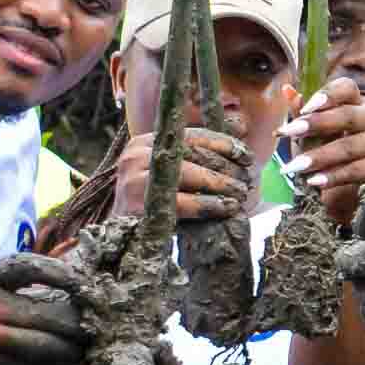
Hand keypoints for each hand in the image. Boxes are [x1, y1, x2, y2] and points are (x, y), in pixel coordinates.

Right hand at [0, 253, 96, 364]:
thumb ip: (11, 288)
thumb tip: (68, 283)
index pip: (28, 265)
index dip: (61, 272)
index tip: (83, 282)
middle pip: (48, 311)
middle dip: (78, 322)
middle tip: (99, 326)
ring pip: (47, 344)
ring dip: (73, 350)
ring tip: (89, 350)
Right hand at [123, 121, 256, 229]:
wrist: (117, 236)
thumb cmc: (150, 203)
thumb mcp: (168, 174)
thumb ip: (194, 157)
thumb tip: (239, 128)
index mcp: (145, 142)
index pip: (190, 135)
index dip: (222, 143)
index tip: (245, 155)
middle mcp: (137, 154)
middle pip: (193, 153)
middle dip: (226, 166)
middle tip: (247, 180)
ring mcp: (135, 177)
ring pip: (190, 174)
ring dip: (221, 185)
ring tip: (240, 195)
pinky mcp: (138, 203)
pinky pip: (183, 201)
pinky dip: (208, 205)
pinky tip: (226, 209)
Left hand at [283, 74, 364, 221]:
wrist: (343, 189)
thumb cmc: (325, 151)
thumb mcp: (309, 133)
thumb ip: (301, 113)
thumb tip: (287, 91)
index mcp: (354, 102)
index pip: (348, 88)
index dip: (328, 95)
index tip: (305, 107)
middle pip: (348, 115)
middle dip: (316, 124)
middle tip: (289, 132)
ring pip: (349, 146)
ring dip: (319, 156)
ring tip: (295, 166)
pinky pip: (356, 170)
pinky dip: (333, 176)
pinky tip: (314, 181)